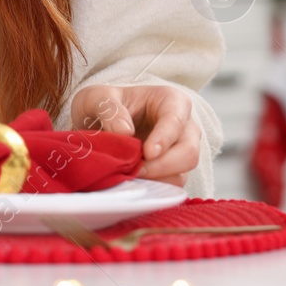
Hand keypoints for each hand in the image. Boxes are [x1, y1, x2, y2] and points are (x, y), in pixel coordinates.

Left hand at [70, 83, 201, 187]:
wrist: (97, 121)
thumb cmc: (104, 105)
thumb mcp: (96, 97)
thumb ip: (108, 109)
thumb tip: (125, 132)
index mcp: (171, 101)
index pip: (176, 120)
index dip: (164, 138)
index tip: (147, 153)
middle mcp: (184, 127)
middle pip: (188, 152)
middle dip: (163, 165)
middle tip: (135, 170)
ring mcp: (181, 151)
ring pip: (182, 173)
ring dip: (156, 179)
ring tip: (128, 174)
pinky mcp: (173, 172)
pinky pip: (171, 186)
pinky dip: (152, 187)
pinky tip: (131, 181)